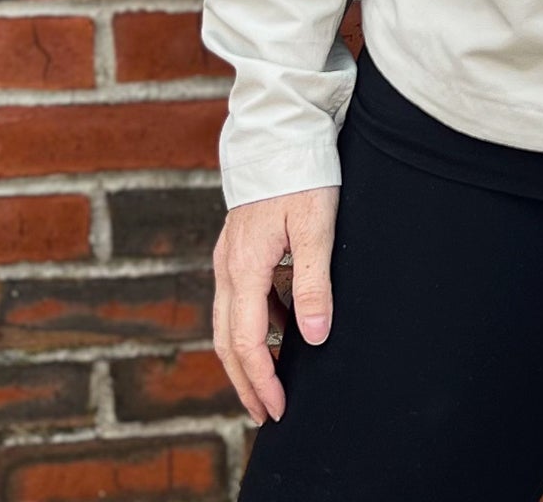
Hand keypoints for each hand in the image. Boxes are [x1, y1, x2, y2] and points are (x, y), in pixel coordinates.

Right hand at [213, 184, 339, 422]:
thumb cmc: (301, 173)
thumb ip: (313, 283)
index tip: (277, 408)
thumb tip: (312, 337)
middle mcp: (228, 267)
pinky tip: (278, 332)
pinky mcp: (238, 247)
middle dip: (245, 381)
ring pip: (229, 321)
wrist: (280, 128)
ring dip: (246, 356)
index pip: (245, 341)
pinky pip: (239, 299)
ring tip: (269, 384)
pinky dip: (253, 325)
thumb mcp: (316, 227)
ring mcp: (229, 256)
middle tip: (265, 414)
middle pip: (227, 340)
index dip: (261, 379)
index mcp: (244, 267)